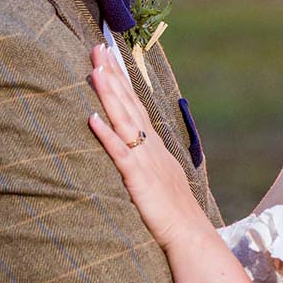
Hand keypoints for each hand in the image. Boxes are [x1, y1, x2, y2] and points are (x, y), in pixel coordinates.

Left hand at [86, 44, 203, 249]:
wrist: (190, 236)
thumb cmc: (174, 213)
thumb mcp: (161, 180)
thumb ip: (146, 163)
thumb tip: (134, 151)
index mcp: (154, 146)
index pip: (135, 105)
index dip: (121, 80)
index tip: (109, 57)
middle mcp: (150, 146)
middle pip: (128, 103)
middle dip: (112, 74)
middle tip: (98, 47)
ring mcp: (144, 160)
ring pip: (124, 120)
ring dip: (109, 94)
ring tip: (96, 69)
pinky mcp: (137, 179)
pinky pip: (119, 153)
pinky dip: (106, 134)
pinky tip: (92, 118)